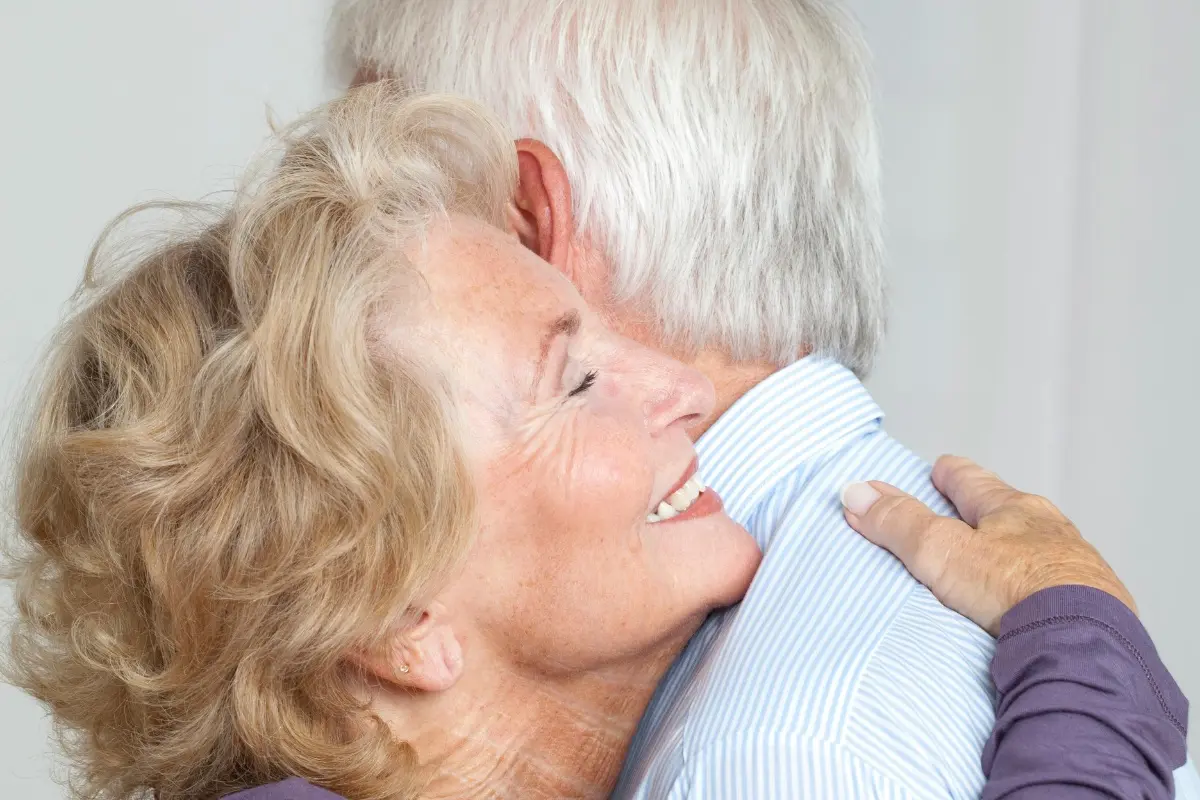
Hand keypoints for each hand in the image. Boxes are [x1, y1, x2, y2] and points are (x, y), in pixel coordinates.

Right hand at [840, 455, 1134, 635]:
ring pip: (1036, 547)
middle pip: (1008, 511)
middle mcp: (1048, 529)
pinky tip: (1027, 604)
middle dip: (984, 512)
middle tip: (963, 513)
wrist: (1086, 640)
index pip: (971, 481)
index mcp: (1012, 507)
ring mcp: (1075, 565)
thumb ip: (899, 524)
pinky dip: (1035, 586)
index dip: (950, 474)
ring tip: (994, 563)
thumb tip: (856, 492)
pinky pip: (1055, 585)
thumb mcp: (942, 552)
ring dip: (1013, 550)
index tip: (938, 469)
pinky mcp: (1092, 603)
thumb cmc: (1014, 588)